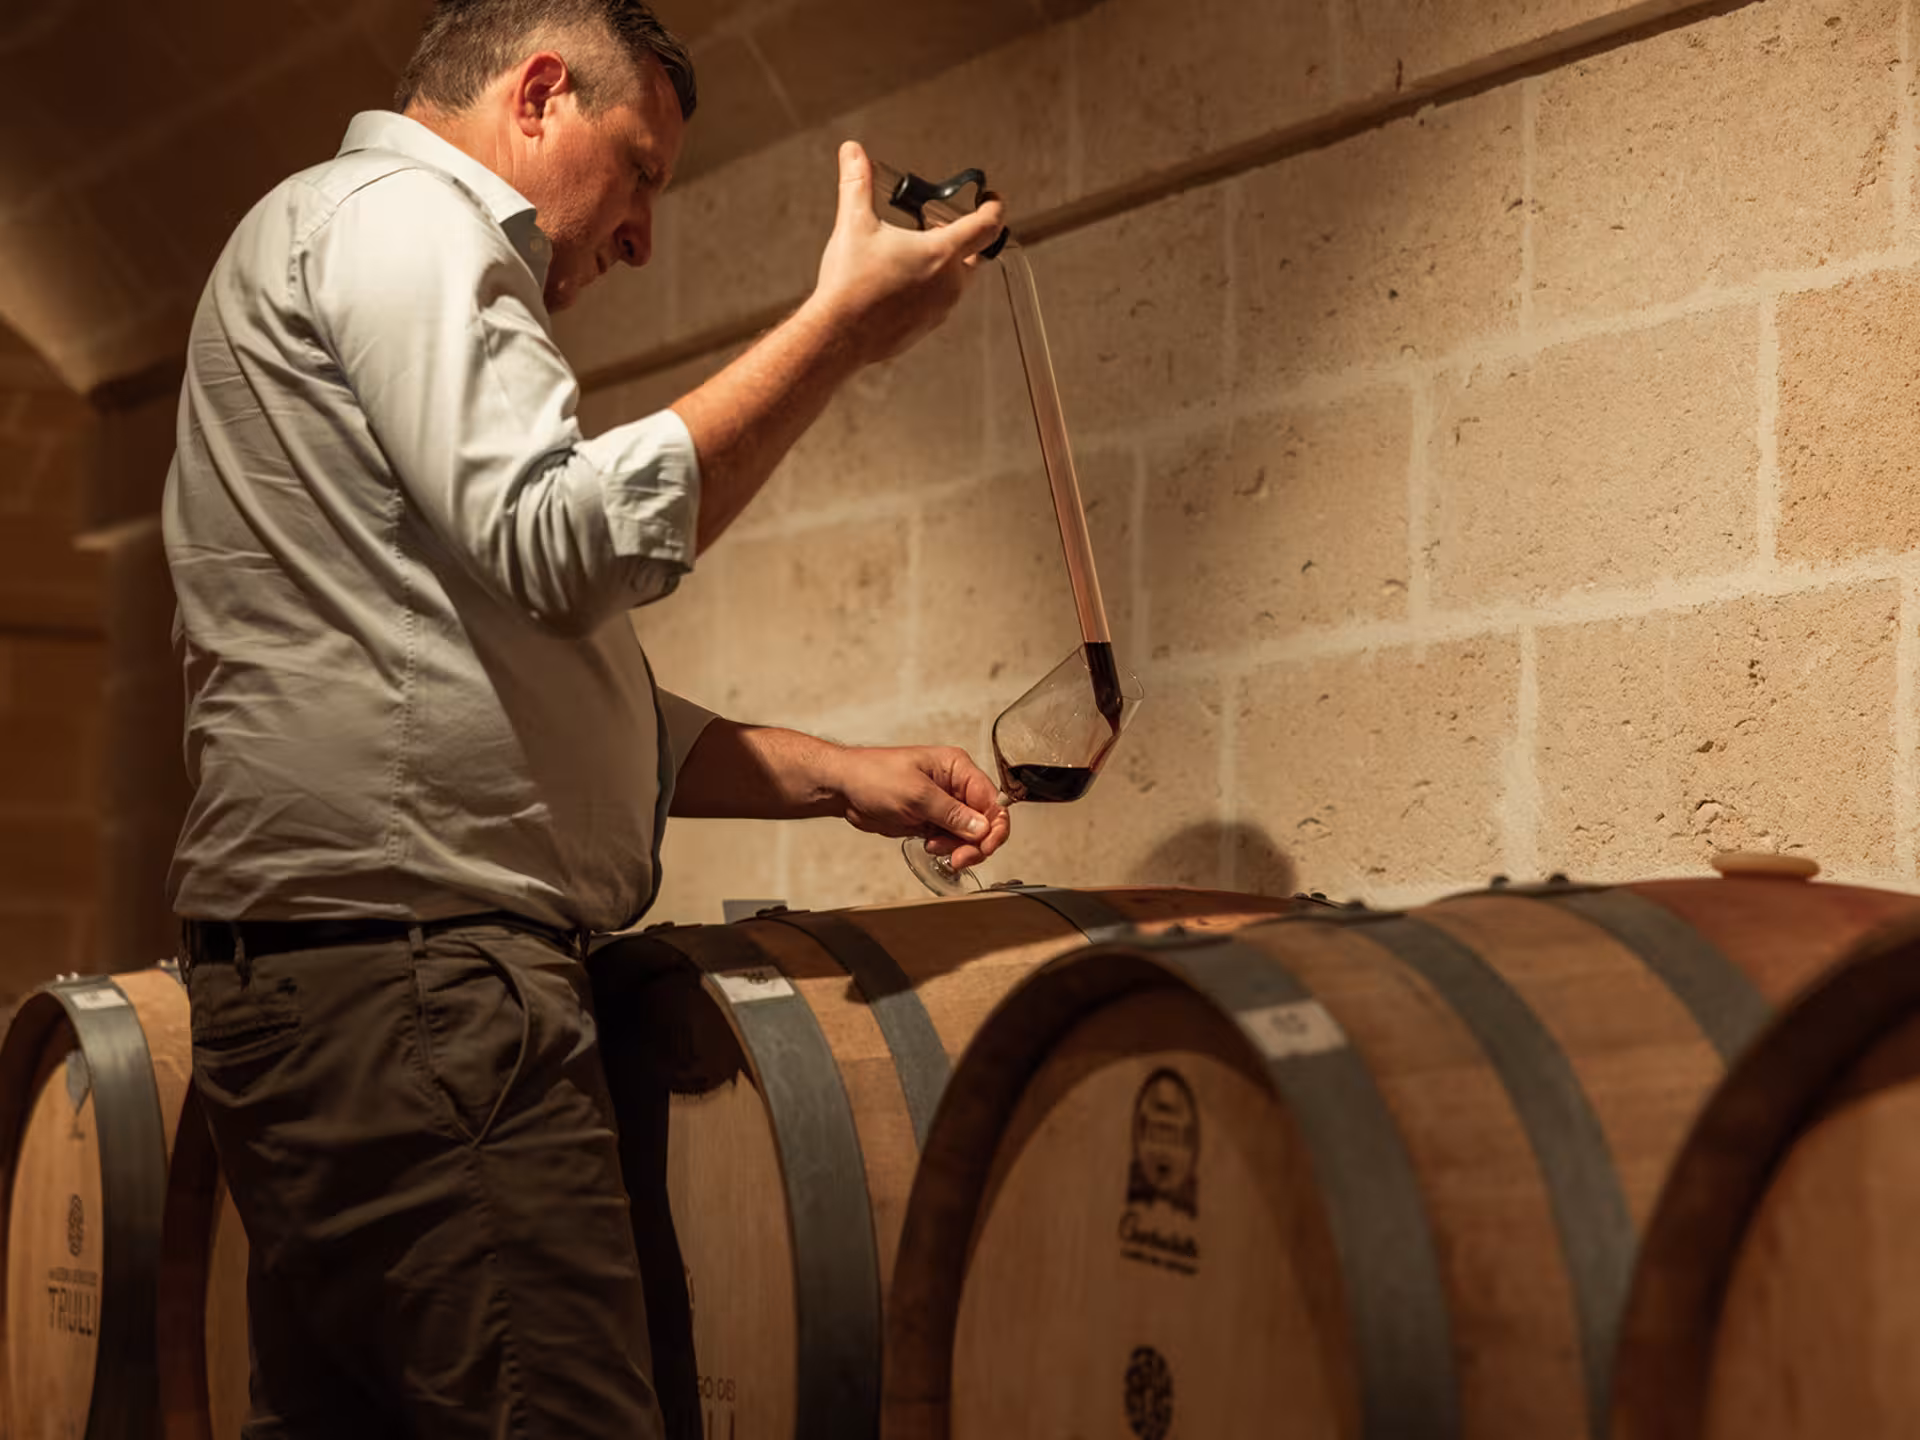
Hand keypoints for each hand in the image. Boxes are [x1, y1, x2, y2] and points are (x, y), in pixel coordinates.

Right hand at [809, 141, 1007, 366]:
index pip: (986, 225)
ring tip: (914, 251)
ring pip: (959, 279)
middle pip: (976, 254)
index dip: (994, 206)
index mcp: (941, 252)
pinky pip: (940, 302)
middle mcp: (950, 282)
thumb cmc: (850, 283)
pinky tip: (902, 281)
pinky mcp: (928, 326)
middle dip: (965, 236)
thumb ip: (857, 183)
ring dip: (947, 262)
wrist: (838, 334)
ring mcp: (942, 308)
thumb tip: (852, 151)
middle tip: (938, 223)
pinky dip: (931, 287)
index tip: (992, 197)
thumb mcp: (854, 224)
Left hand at [833, 745, 1010, 871]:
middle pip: (985, 821)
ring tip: (935, 849)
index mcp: (957, 768)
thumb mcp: (915, 794)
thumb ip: (951, 813)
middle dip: (976, 843)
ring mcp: (944, 804)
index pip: (992, 800)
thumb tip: (983, 828)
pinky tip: (930, 847)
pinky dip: (947, 849)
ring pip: (970, 835)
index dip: (994, 828)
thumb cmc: (874, 776)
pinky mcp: (932, 820)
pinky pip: (952, 840)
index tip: (985, 847)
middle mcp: (955, 785)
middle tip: (959, 858)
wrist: (844, 788)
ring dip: (959, 848)